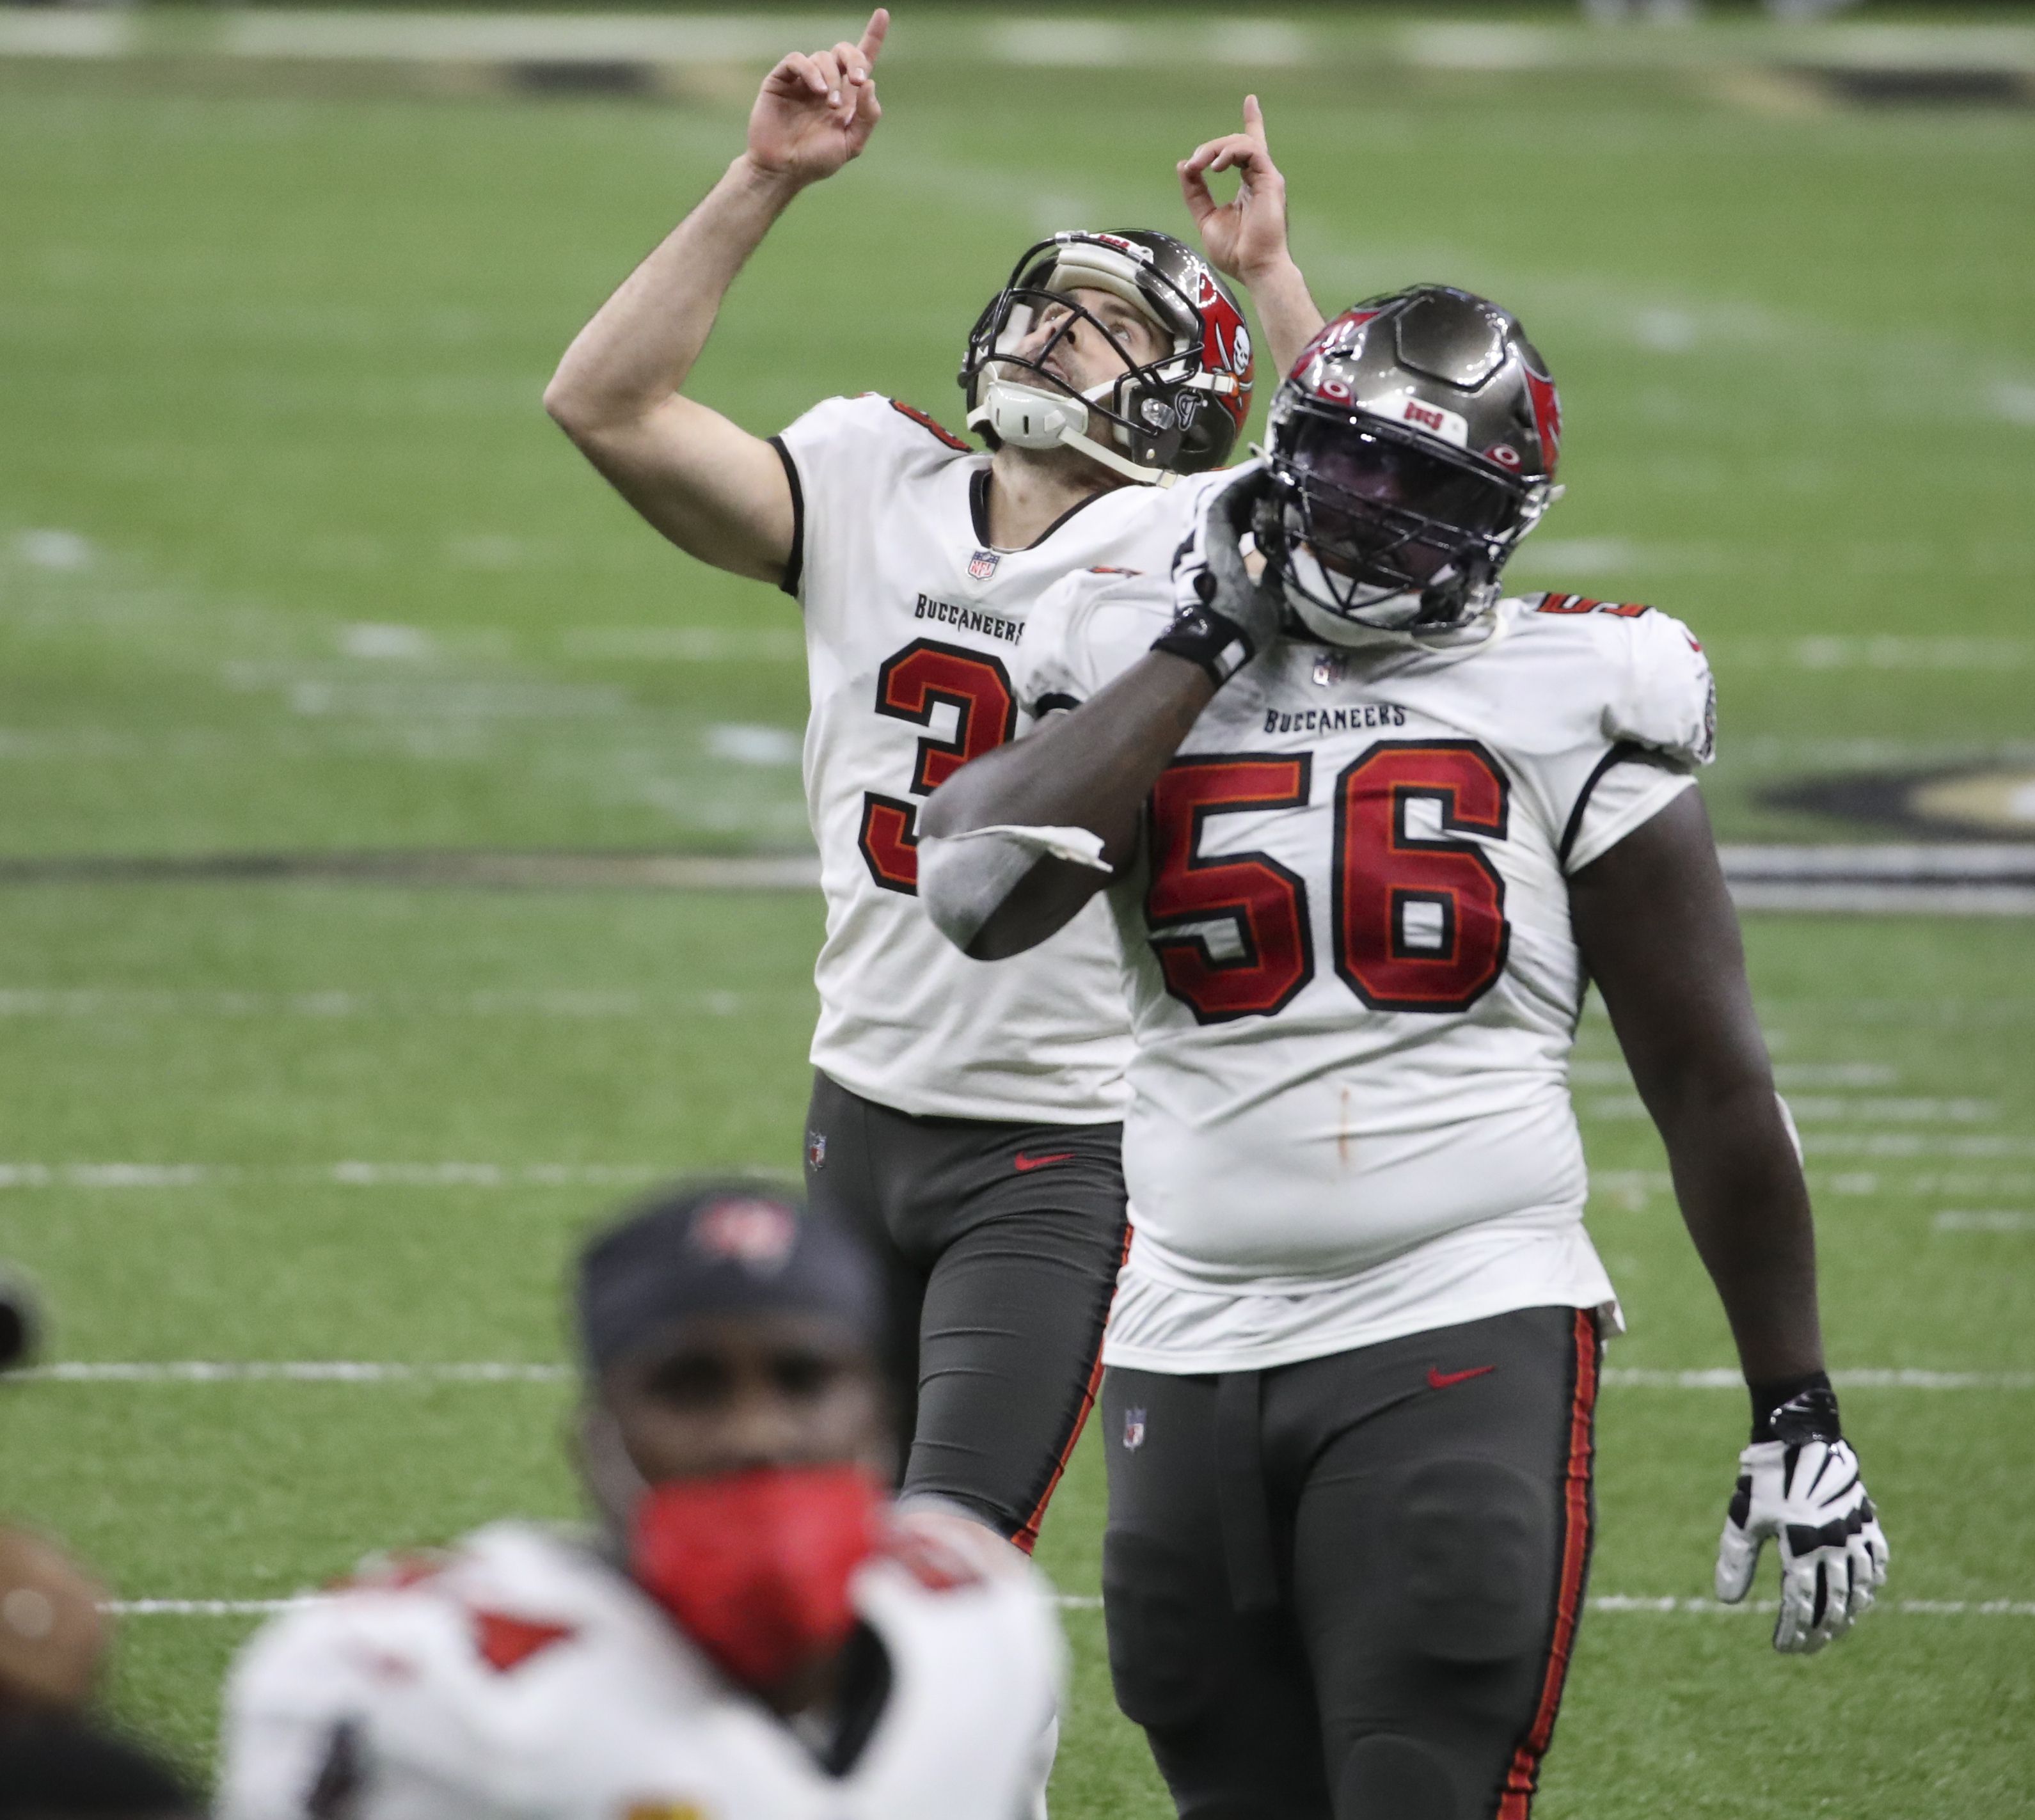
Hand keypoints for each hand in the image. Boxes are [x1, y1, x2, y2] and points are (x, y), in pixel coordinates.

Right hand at [745, 8, 887, 188]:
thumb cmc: (817, 160)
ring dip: (831, 77)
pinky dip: (810, 71)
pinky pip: (798, 61)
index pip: (862, 60)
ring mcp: (803, 80)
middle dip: (855, 59)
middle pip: (844, 51)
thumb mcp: (852, 144)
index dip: (873, 36)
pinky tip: (817, 90)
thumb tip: (870, 84)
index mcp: (846, 96)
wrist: (783, 170)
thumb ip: (867, 116)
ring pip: (822, 57)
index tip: (883, 14)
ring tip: (828, 103)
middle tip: (858, 80)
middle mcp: (826, 82)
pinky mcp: (782, 80)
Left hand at [1153, 464, 1284, 685]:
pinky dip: (1227, 522)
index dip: (1246, 477)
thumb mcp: (1270, 595)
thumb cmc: (1237, 620)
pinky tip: (1249, 529)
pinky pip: (1207, 530)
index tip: (1268, 468)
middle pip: (1213, 498)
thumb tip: (1291, 552)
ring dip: (1232, 504)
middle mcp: (1196, 538)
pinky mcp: (1190, 563)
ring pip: (1207, 514)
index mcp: (1213, 538)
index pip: (1225, 493)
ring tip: (1261, 503)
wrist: (1205, 649)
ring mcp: (1189, 550)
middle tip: (1269, 484)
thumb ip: (1279, 567)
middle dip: (1240, 487)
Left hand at [1179, 97, 1292, 285]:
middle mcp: (1260, 177)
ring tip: (1200, 166)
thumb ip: (1195, 193)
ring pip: (1242, 142)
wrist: (1255, 269)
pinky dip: (1229, 152)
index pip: (1248, 148)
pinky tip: (1214, 168)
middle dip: (1209, 148)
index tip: (1251, 100)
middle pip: (1236, 143)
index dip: (1251, 122)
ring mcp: (1267, 177)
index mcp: (1248, 185)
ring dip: (1215, 148)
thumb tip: (1184, 167)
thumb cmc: (1236, 252)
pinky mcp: (1270, 179)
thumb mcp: (1205, 218)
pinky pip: (1251, 150)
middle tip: (1192, 165)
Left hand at [1715, 1433, 1888, 1652]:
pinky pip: (1876, 1559)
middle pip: (1832, 1604)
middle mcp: (1833, 1545)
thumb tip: (1726, 1600)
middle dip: (1820, 1631)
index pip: (1800, 1604)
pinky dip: (1872, 1582)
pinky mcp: (1866, 1519)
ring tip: (1834, 1629)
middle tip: (1808, 1647)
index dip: (1793, 1631)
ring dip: (1848, 1613)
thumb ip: (1736, 1559)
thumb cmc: (1765, 1478)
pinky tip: (1864, 1595)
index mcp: (1801, 1547)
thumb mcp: (1744, 1518)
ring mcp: (1854, 1533)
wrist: (1798, 1434)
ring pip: (1859, 1588)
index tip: (1784, 1648)